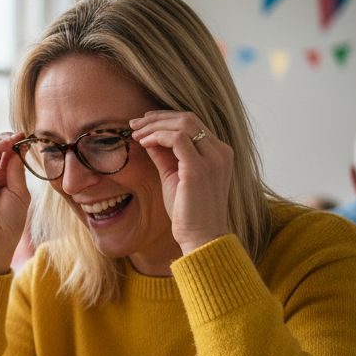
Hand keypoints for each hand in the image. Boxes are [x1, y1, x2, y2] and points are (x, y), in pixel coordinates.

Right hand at [0, 131, 31, 274]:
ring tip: (5, 146)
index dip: (14, 142)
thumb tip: (17, 147)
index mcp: (3, 176)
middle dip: (3, 139)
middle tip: (14, 138)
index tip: (25, 136)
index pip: (7, 152)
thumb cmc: (9, 224)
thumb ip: (16, 170)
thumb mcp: (20, 194)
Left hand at [129, 111, 233, 255]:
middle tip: (134, 123)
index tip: (144, 122)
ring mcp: (212, 159)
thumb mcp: (174, 177)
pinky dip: (157, 136)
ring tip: (136, 133)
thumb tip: (149, 138)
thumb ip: (165, 156)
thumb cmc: (188, 212)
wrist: (201, 236)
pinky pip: (177, 139)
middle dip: (158, 118)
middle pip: (188, 118)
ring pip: (183, 124)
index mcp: (219, 153)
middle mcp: (220, 152)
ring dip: (155, 125)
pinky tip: (143, 143)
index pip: (194, 123)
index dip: (166, 118)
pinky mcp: (199, 168)